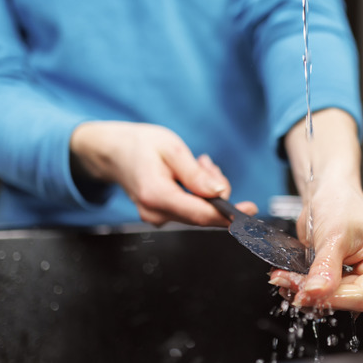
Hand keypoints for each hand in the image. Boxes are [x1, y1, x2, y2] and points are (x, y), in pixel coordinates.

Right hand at [70, 121, 256, 225]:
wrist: (112, 151)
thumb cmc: (139, 145)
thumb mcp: (171, 148)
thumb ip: (195, 174)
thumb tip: (219, 193)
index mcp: (156, 195)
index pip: (200, 214)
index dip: (229, 215)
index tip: (250, 210)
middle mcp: (155, 213)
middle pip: (203, 213)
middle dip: (216, 191)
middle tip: (206, 164)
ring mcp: (156, 217)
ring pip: (198, 211)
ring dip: (206, 189)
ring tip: (196, 164)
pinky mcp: (160, 215)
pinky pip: (189, 209)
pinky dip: (197, 193)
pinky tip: (189, 174)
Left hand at [268, 181, 362, 311]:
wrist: (329, 194)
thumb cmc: (342, 204)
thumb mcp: (333, 236)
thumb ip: (325, 268)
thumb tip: (315, 293)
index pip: (362, 296)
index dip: (330, 298)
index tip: (302, 293)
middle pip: (348, 300)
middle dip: (316, 294)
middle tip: (287, 282)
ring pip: (336, 300)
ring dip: (308, 293)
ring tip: (285, 279)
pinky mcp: (350, 282)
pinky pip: (329, 294)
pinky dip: (309, 289)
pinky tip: (292, 279)